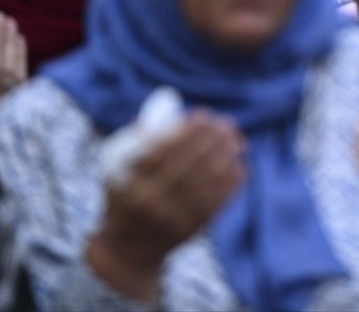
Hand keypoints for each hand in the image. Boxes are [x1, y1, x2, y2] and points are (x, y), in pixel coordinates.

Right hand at [88, 112, 245, 299]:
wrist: (128, 251)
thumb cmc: (125, 200)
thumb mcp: (118, 173)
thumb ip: (138, 143)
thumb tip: (166, 108)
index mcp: (132, 185)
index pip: (163, 152)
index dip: (186, 131)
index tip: (203, 114)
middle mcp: (151, 204)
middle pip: (188, 166)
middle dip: (211, 141)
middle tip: (227, 124)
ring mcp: (171, 220)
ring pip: (205, 184)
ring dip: (225, 160)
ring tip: (238, 142)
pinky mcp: (189, 231)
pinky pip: (214, 205)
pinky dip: (229, 185)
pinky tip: (240, 168)